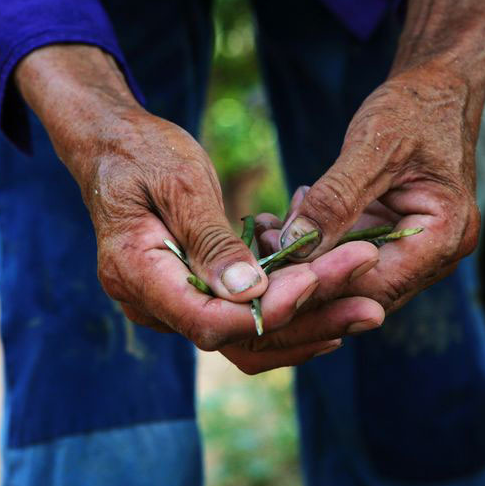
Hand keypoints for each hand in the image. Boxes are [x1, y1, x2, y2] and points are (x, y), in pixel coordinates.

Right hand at [14, 45, 383, 372]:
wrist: (113, 145)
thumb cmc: (143, 152)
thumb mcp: (180, 183)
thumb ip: (212, 240)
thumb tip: (250, 294)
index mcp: (137, 273)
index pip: (207, 321)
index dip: (267, 310)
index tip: (317, 279)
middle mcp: (150, 304)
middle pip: (235, 339)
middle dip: (307, 324)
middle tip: (371, 307)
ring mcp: (170, 306)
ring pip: (244, 340)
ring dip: (308, 326)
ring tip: (366, 309)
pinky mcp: (193, 297)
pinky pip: (242, 322)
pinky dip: (288, 314)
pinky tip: (334, 303)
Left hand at [275, 0, 484, 312]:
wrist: (438, 87)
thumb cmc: (415, 108)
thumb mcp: (374, 146)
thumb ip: (337, 198)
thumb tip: (295, 245)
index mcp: (446, 236)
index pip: (377, 283)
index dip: (322, 282)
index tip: (271, 271)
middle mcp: (439, 255)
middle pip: (365, 289)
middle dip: (310, 273)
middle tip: (260, 250)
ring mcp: (419, 250)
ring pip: (354, 275)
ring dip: (310, 260)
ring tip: (267, 231)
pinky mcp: (397, 238)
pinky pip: (353, 253)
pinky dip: (320, 242)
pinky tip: (285, 222)